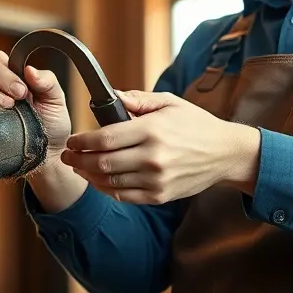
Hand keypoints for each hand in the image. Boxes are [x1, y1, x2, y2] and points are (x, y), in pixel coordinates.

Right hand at [0, 50, 71, 154]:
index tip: (24, 89)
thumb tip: (29, 69)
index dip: (7, 69)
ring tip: (8, 107)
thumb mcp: (56, 102)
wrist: (45, 160)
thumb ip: (47, 81)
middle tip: (20, 96)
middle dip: (0, 78)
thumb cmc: (50, 129)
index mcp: (9, 77)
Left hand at [60, 90, 260, 204]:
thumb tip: (112, 96)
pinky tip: (99, 181)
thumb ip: (137, 100)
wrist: (225, 153)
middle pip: (103, 163)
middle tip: (67, 156)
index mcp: (152, 130)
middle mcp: (153, 157)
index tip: (73, 140)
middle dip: (79, 160)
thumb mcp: (169, 103)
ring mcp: (156, 180)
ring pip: (110, 182)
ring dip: (89, 176)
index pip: (105, 138)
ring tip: (79, 168)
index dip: (83, 141)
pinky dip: (107, 190)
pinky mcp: (160, 196)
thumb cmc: (196, 124)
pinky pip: (125, 196)